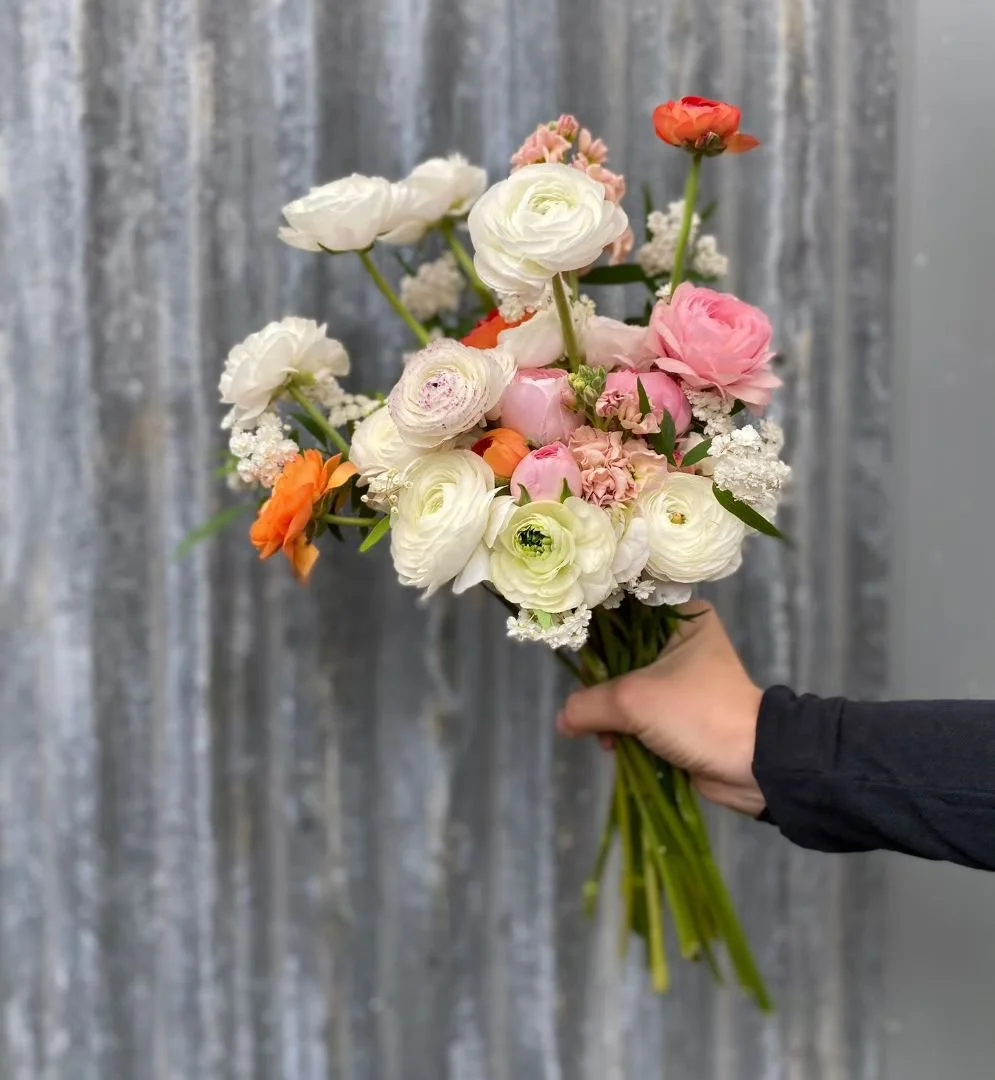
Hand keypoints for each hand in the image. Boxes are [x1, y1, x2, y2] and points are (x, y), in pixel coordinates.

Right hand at [557, 603, 765, 816]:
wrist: (753, 765)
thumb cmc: (697, 713)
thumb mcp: (633, 701)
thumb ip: (587, 704)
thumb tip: (563, 720)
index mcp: (682, 619)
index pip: (623, 614)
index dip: (594, 636)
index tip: (575, 659)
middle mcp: (682, 642)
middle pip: (618, 656)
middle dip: (600, 689)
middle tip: (589, 710)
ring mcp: (681, 679)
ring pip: (625, 689)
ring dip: (610, 716)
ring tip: (606, 738)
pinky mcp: (679, 711)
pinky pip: (638, 713)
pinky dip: (624, 730)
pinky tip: (615, 746)